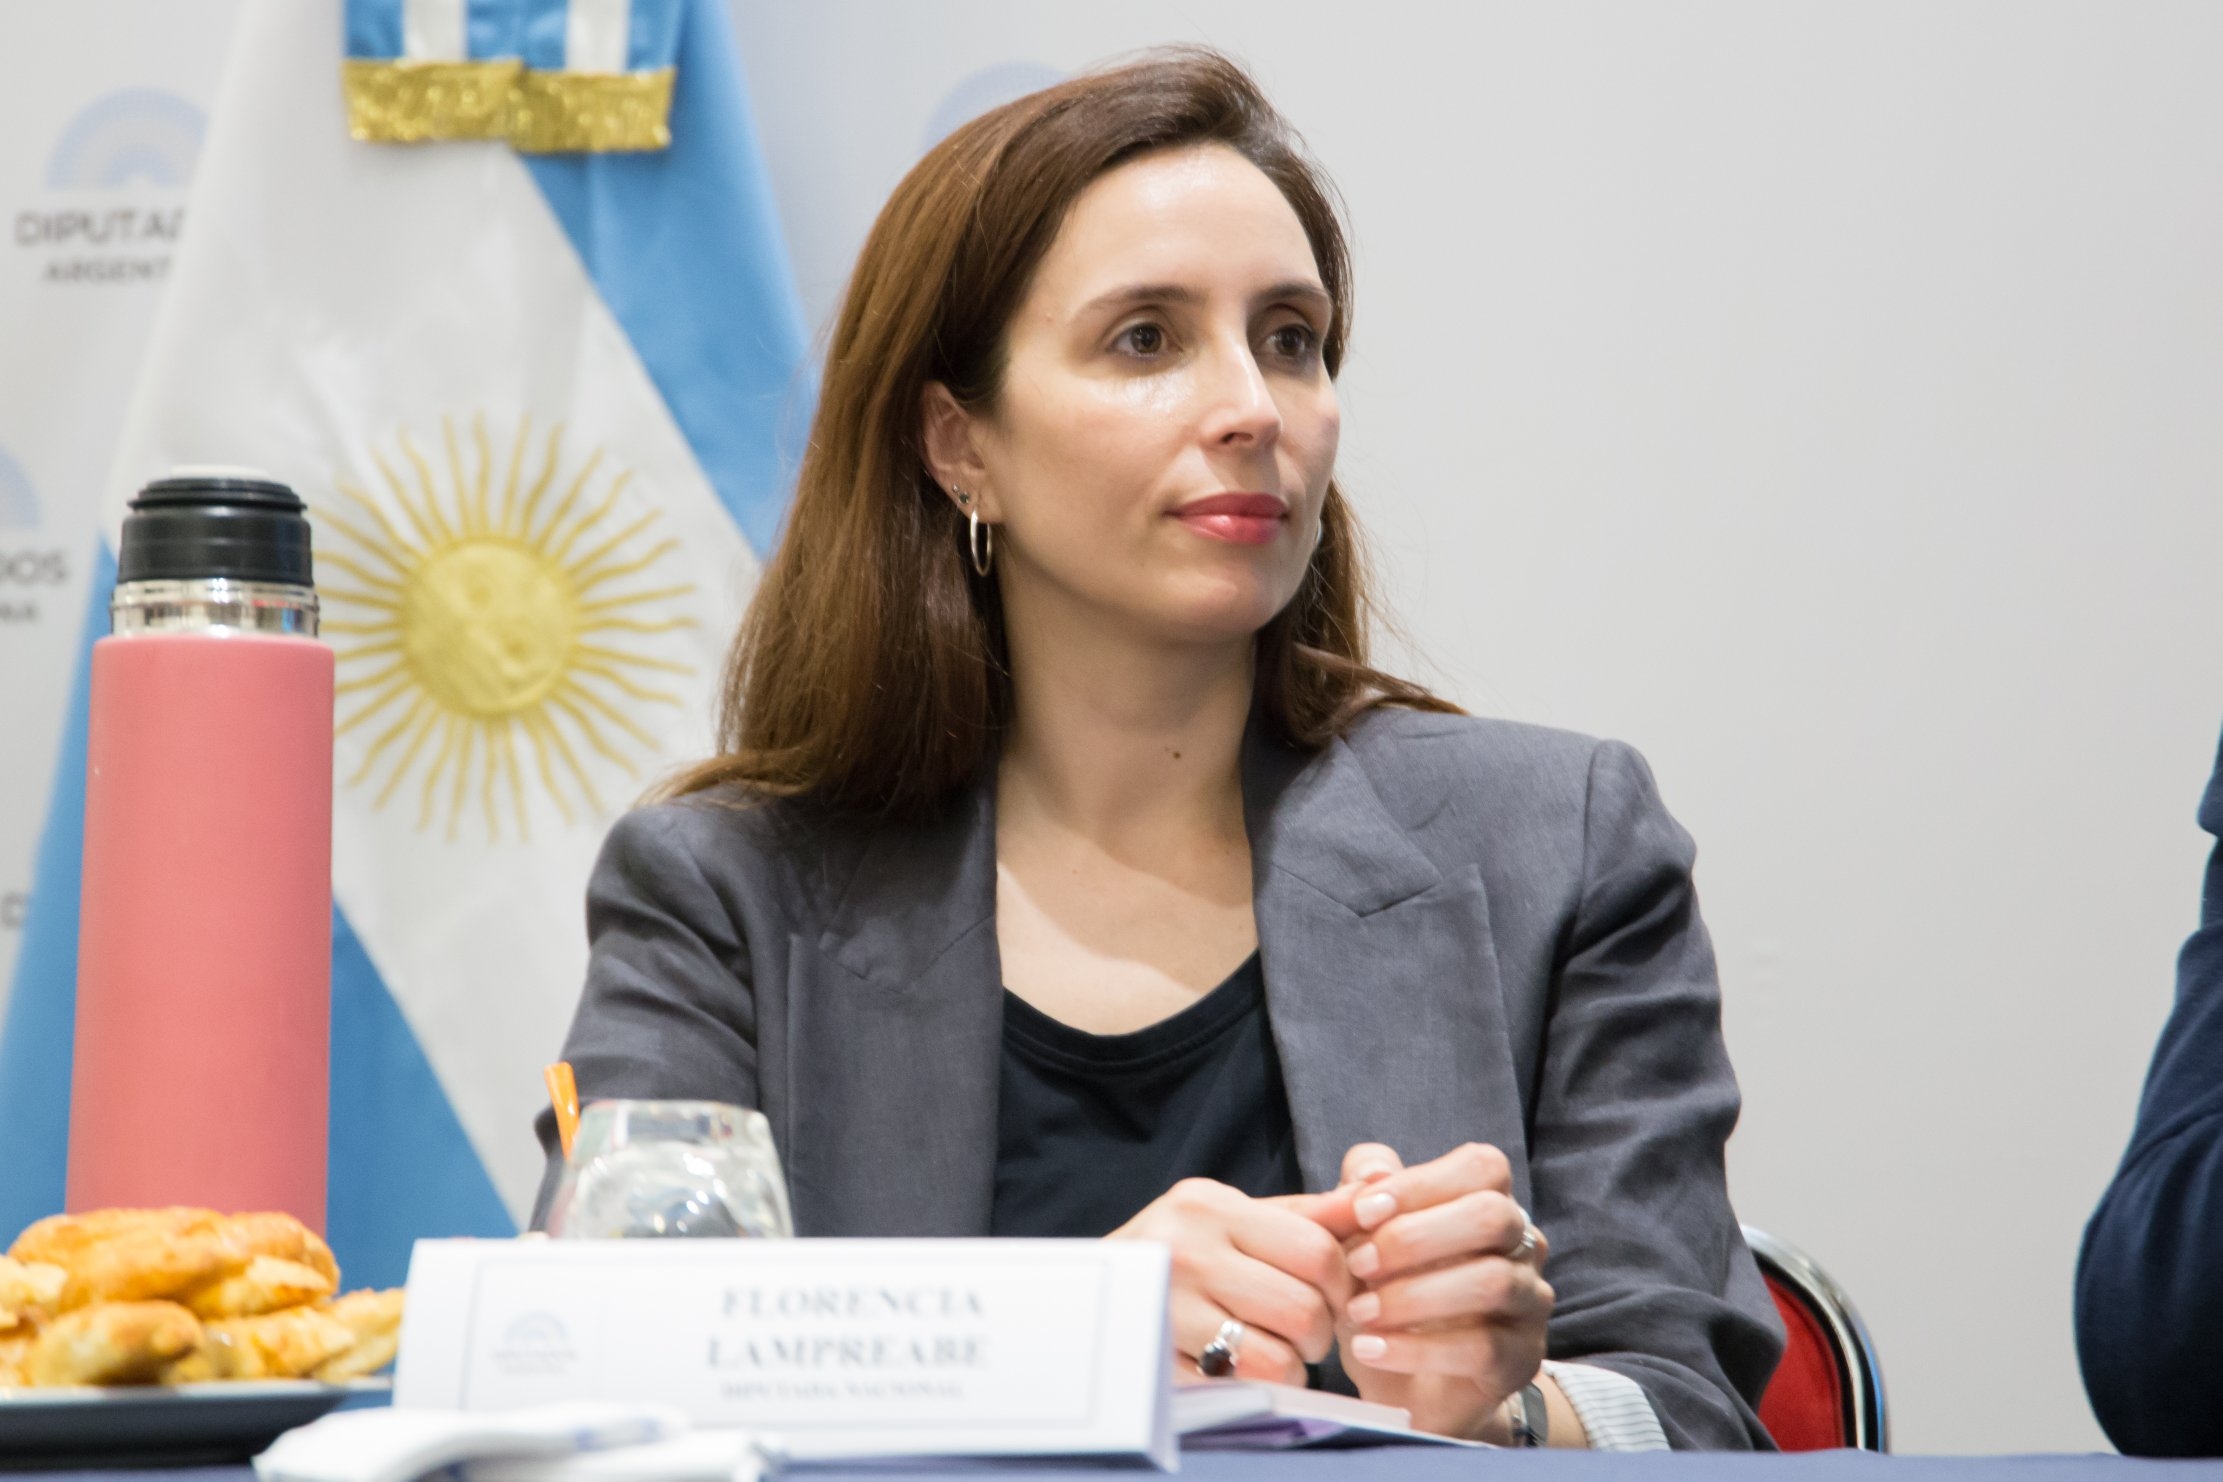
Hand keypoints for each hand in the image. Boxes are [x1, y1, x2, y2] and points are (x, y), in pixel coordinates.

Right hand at [1108, 1177, 1355, 1385]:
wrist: (1086, 1296)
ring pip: (1275, 1360)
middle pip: (1301, 1309)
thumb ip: (1309, 1213)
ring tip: (1275, 1355)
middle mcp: (1184, 1251)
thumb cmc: (1180, 1253)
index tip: (1332, 1297)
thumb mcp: (1234, 1217)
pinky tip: (1244, 1375)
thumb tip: (1379, 1187)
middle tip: (1306, 1335)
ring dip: (1291, 1370)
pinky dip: (1256, 1393)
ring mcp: (1167, 1311)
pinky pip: (1238, 1394)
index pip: (1315, 1250)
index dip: (1341, 1285)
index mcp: (1210, 1207)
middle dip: (1320, 1334)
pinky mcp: (1157, 1364)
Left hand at [1284, 1143, 1552, 1439]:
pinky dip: (1415, 1348)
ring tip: (1359, 1312)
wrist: (1400, 1385)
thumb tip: (1371, 1174)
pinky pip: (1481, 1348)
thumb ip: (1357, 1198)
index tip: (1361, 1212)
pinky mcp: (1523, 1359)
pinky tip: (1370, 1349)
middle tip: (1357, 1264)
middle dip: (1416, 1237)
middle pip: (1493, 1216)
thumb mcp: (1357, 1242)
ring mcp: (1530, 1303)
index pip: (1482, 1167)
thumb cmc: (1383, 1294)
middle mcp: (1522, 1245)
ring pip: (1492, 1282)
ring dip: (1412, 1295)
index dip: (1422, 1183)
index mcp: (1488, 1202)